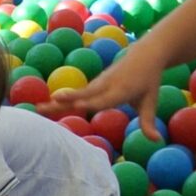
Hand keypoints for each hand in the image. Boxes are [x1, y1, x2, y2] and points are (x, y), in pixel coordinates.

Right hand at [41, 54, 162, 138]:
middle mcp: (106, 85)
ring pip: (76, 93)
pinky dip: (63, 98)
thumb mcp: (150, 101)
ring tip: (38, 108)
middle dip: (63, 101)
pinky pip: (78, 92)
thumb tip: (156, 141)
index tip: (75, 105)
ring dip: (57, 100)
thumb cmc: (148, 81)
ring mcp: (98, 82)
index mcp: (121, 90)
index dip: (88, 102)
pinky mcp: (94, 83)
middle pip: (81, 95)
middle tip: (42, 108)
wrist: (145, 54)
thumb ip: (148, 122)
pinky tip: (48, 105)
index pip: (102, 99)